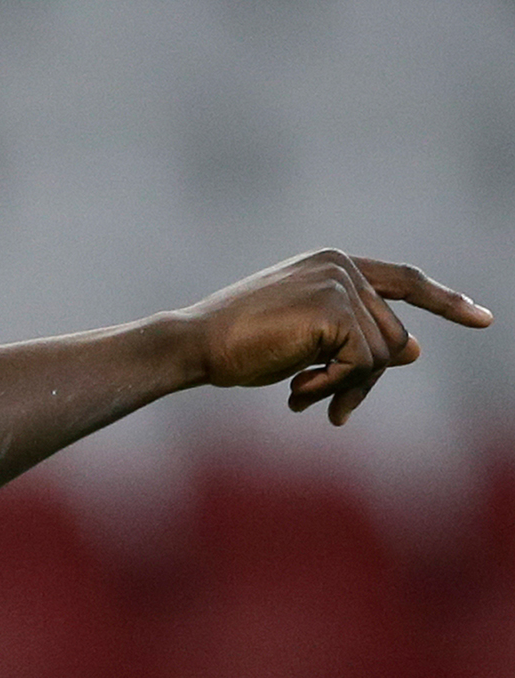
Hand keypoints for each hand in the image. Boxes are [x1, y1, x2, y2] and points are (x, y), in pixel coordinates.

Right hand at [184, 248, 492, 424]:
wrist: (197, 344)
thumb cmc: (239, 344)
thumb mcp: (307, 343)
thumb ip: (355, 339)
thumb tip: (417, 350)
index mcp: (331, 264)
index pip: (404, 281)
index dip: (444, 300)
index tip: (481, 318)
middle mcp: (341, 265)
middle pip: (393, 335)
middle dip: (366, 381)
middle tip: (336, 413)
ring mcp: (340, 283)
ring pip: (383, 354)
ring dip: (346, 388)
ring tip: (301, 396)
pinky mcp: (336, 308)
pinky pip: (364, 365)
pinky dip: (333, 387)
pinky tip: (296, 390)